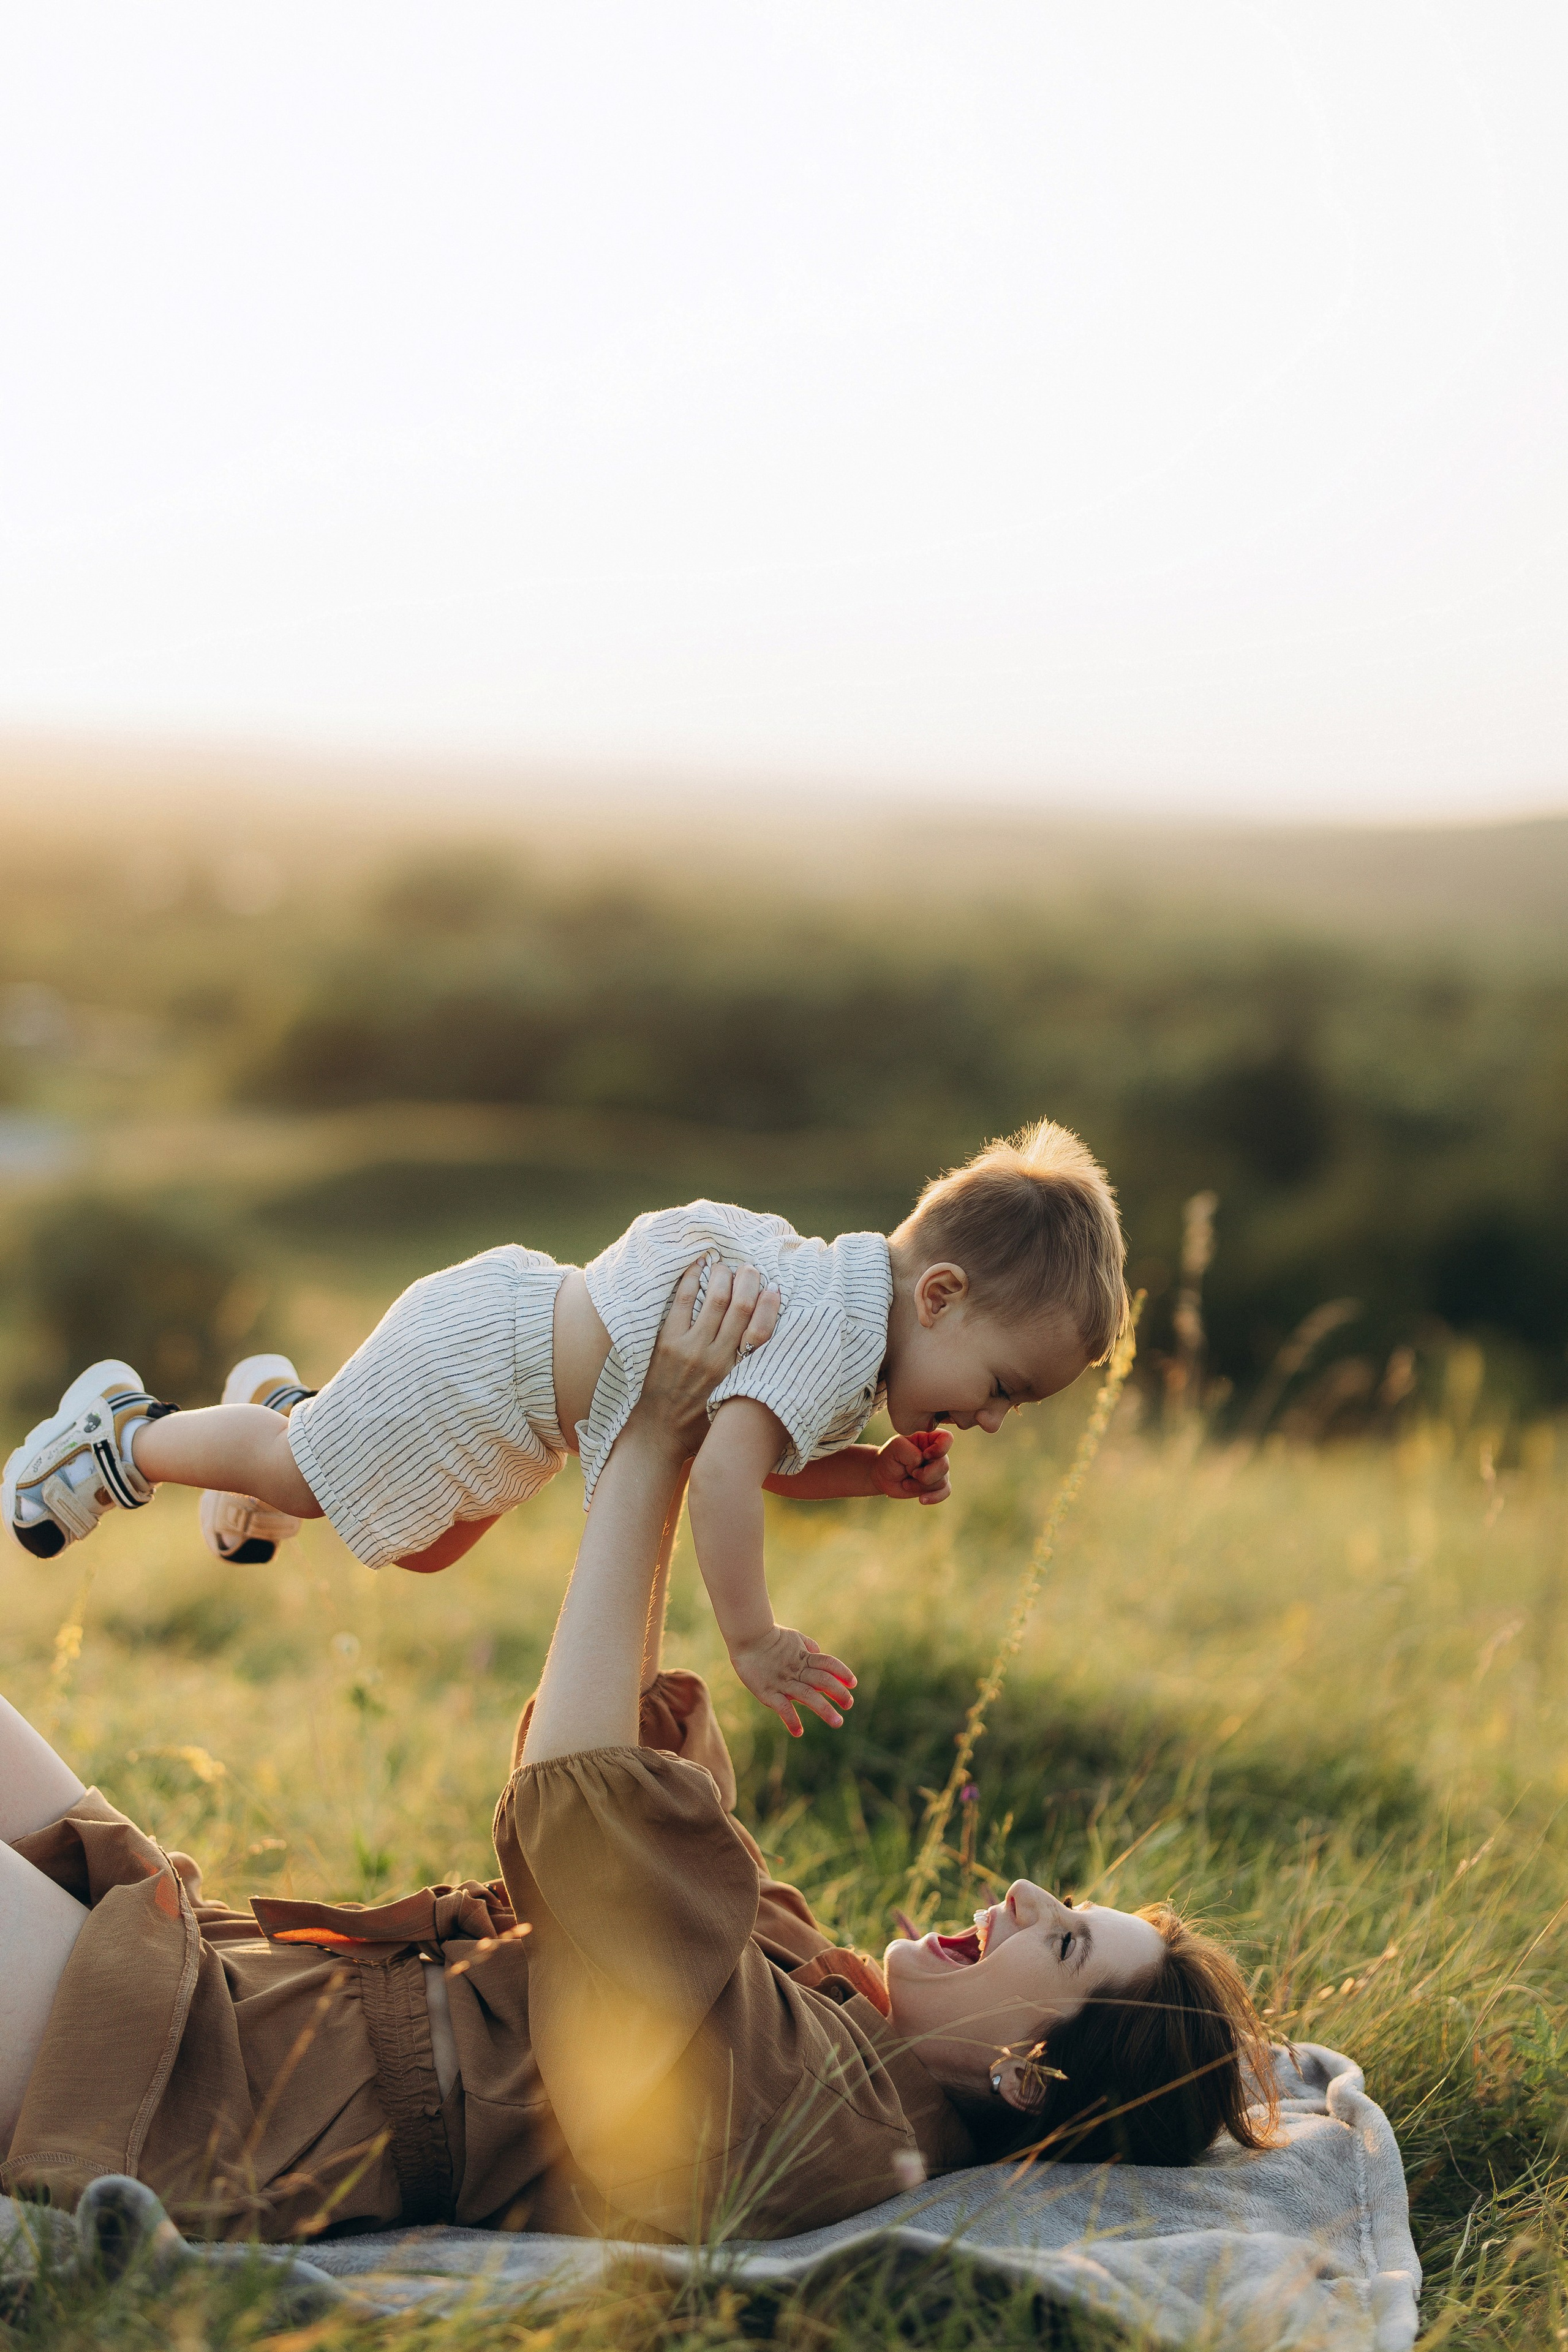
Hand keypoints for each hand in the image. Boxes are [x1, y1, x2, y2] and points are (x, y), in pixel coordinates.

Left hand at [635, 1257, 779, 1458]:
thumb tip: (768, 1352)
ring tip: (726, 1265)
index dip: (769, 1303)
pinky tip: (698, 1266)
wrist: (659, 1434)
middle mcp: (717, 1356)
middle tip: (751, 1268)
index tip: (774, 1288)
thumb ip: (750, 1378)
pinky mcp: (667, 1342)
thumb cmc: (701, 1423)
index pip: (761, 1329)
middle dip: (748, 1280)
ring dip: (723, 1275)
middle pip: (740, 1305)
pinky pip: (682, 1302)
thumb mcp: (734, 1403)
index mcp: (737, 1372)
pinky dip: (691, 1279)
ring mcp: (690, 1347)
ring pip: (714, 1298)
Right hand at [728, 1625, 855, 1738]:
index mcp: (804, 1657)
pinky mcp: (767, 1691)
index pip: (829, 1663)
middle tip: (848, 1705)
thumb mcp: (793, 1639)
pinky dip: (791, 1720)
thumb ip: (807, 1646)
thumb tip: (818, 1651)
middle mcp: (797, 1670)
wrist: (747, 1636)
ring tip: (837, 1722)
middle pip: (823, 1680)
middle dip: (839, 1693)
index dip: (842, 1672)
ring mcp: (783, 1682)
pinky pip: (782, 1707)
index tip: (853, 1684)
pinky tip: (798, 1732)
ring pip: (808, 1696)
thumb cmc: (770, 1637)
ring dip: (824, 1709)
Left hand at [870, 1427, 952, 1505]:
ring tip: (906, 1483)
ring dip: (920, 1485)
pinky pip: (945, 1492)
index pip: (947, 1439)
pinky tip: (922, 1499)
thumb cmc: (890, 1457)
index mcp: (929, 1439)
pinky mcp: (936, 1485)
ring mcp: (938, 1470)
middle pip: (944, 1465)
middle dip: (925, 1474)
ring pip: (942, 1481)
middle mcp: (937, 1454)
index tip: (924, 1455)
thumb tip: (923, 1465)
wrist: (882, 1476)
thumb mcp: (896, 1447)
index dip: (940, 1449)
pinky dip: (934, 1497)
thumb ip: (912, 1452)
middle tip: (910, 1472)